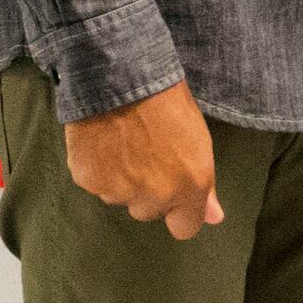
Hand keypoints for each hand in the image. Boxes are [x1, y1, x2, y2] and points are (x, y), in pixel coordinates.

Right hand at [65, 82, 223, 238]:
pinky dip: (96, 166)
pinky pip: (94, 182)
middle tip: (144, 153)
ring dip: (120, 179)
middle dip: (147, 190)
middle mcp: (155, 195)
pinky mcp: (89, 179)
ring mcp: (119, 190)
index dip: (179, 212)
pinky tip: (101, 139)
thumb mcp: (197, 138)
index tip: (173, 192)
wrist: (120, 73)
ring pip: (118, 197)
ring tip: (121, 141)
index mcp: (189, 185)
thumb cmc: (166, 98)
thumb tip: (214, 217)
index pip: (185, 228)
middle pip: (148, 211)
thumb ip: (205, 184)